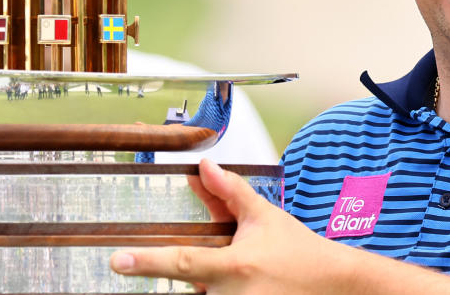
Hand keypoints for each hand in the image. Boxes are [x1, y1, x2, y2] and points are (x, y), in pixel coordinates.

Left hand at [110, 158, 354, 293]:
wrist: (332, 285)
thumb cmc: (297, 252)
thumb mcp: (263, 217)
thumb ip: (229, 192)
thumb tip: (203, 167)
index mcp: (235, 266)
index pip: (182, 262)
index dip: (147, 262)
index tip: (117, 260)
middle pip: (192, 285)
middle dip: (204, 272)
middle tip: (238, 261)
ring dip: (216, 285)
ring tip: (252, 275)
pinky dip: (224, 290)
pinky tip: (252, 283)